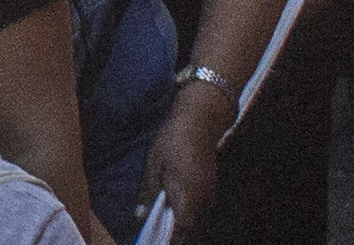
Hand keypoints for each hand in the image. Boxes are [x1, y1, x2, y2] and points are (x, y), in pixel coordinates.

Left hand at [152, 83, 231, 236]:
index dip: (172, 237)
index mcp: (187, 193)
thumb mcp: (153, 164)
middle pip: (192, 225)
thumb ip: (148, 192)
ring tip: (166, 209)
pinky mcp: (213, 186)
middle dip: (177, 228)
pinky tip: (177, 196)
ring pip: (198, 215)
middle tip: (160, 223)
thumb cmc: (172, 140)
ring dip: (184, 217)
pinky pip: (202, 205)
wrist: (199, 120)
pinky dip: (191, 207)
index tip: (160, 237)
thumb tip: (140, 215)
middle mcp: (203, 197)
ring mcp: (211, 191)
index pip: (183, 227)